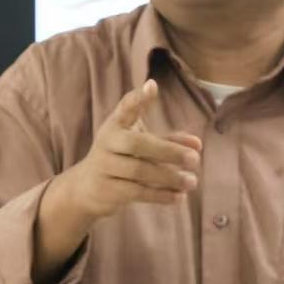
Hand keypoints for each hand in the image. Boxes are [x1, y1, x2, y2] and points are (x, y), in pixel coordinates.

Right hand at [60, 79, 201, 222]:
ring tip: (192, 182)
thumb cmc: (121, 157)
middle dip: (168, 151)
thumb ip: (168, 141)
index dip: (137, 98)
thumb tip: (198, 144)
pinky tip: (179, 197)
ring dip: (169, 177)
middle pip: (138, 143)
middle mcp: (107, 142)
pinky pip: (136, 192)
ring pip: (139, 171)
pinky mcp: (106, 190)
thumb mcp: (140, 143)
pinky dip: (160, 195)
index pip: (125, 108)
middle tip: (195, 159)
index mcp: (116, 125)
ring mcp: (104, 166)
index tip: (151, 86)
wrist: (86, 187)